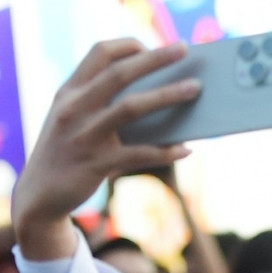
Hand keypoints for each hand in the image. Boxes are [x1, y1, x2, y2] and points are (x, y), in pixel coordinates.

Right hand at [13, 39, 199, 258]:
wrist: (41, 193)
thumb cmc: (69, 149)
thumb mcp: (74, 118)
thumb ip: (102, 102)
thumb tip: (159, 93)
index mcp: (70, 91)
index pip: (99, 53)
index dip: (129, 45)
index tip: (155, 47)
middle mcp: (74, 107)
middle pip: (120, 73)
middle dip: (155, 59)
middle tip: (184, 48)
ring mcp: (84, 134)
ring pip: (131, 107)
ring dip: (167, 96)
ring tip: (195, 89)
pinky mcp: (96, 163)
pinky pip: (139, 153)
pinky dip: (165, 151)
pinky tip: (186, 149)